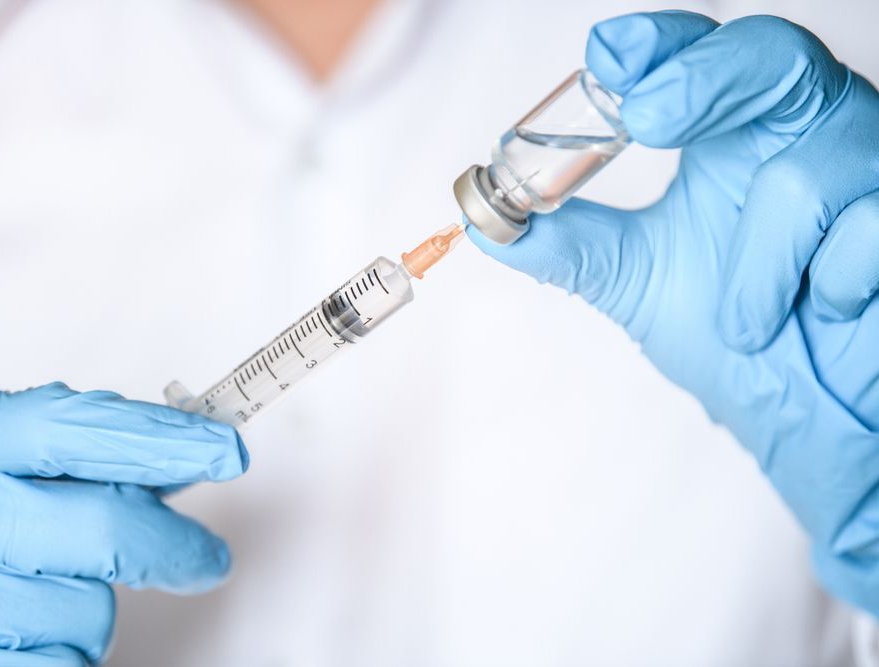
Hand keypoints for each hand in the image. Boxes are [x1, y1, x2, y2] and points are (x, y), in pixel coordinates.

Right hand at [0, 382, 246, 664]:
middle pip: (106, 528)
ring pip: (87, 613)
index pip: (75, 427)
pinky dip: (67, 661)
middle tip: (206, 559)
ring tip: (40, 601)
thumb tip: (170, 467)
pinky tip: (30, 642)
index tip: (224, 452)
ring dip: (92, 614)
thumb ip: (64, 461)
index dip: (161, 440)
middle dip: (174, 548)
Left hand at [468, 12, 878, 612]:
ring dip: (754, 265)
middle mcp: (807, 134)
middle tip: (650, 117)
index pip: (700, 58)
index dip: (661, 46)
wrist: (810, 424)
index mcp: (737, 136)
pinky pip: (869, 233)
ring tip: (744, 319)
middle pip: (771, 56)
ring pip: (807, 172)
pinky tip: (822, 316)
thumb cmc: (739, 343)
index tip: (608, 59)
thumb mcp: (636, 283)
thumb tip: (480, 217)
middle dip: (706, 80)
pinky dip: (823, 289)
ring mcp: (870, 173)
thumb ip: (567, 243)